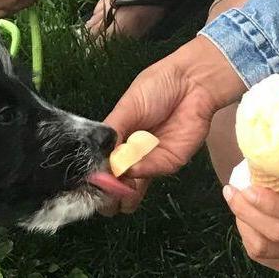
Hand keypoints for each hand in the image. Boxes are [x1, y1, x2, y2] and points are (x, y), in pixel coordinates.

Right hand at [100, 35, 244, 214]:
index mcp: (118, 138)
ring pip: (132, 187)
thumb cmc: (158, 87)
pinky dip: (140, 172)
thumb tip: (98, 162)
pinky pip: (151, 172)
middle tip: (99, 195)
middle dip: (106, 193)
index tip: (86, 184)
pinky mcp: (170, 162)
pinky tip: (131, 170)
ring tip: (112, 194)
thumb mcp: (127, 107)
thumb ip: (111, 134)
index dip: (94, 176)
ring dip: (122, 192)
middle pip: (116, 183)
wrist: (192, 82)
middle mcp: (132, 153)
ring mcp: (151, 160)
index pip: (101, 164)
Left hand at [224, 168, 278, 277]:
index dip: (270, 201)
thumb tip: (260, 159)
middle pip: (277, 232)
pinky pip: (264, 258)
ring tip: (235, 204)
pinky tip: (244, 221)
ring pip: (266, 248)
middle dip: (247, 211)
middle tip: (231, 192)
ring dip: (244, 224)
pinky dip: (249, 238)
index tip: (248, 185)